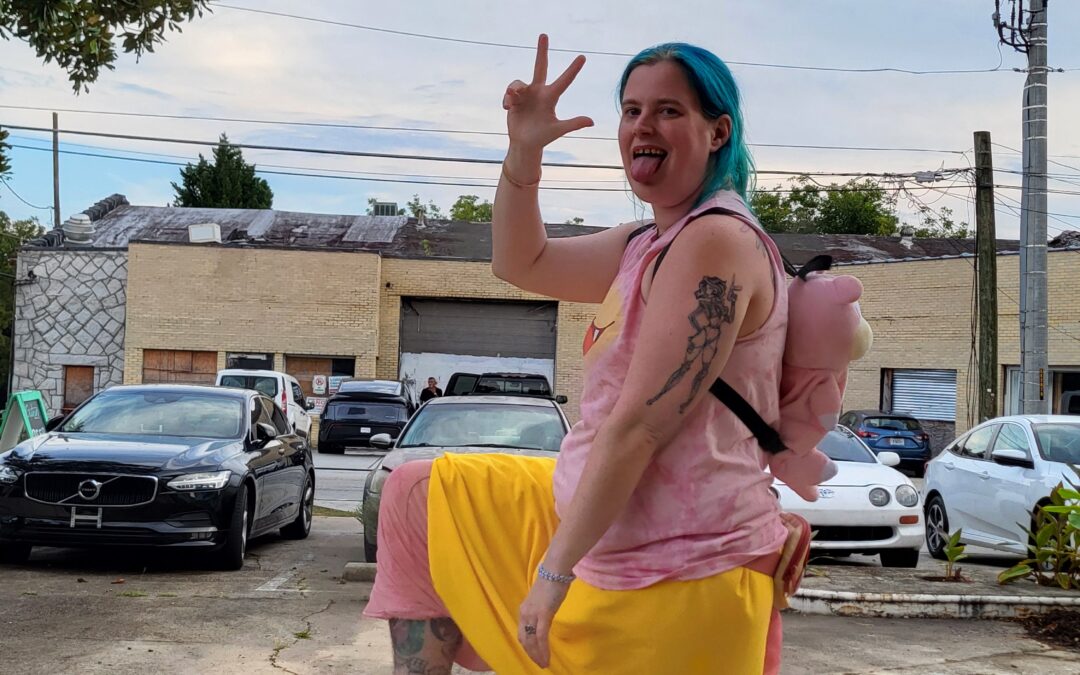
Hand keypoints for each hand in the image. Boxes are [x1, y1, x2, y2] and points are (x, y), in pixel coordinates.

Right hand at [502, 34, 593, 153]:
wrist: (525, 143)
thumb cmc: (543, 137)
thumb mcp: (558, 130)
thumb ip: (573, 124)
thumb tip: (592, 121)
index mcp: (550, 97)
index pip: (564, 81)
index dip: (573, 69)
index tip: (583, 57)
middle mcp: (539, 91)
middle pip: (540, 66)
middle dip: (541, 51)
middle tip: (544, 35)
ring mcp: (526, 94)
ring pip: (518, 83)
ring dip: (514, 91)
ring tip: (512, 103)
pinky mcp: (513, 98)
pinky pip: (509, 92)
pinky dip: (507, 100)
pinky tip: (508, 109)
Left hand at [517, 575, 570, 667]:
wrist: (555, 571)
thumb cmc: (552, 583)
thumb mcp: (542, 601)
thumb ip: (541, 611)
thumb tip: (544, 620)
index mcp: (524, 610)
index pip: (521, 634)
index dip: (527, 647)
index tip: (534, 656)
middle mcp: (525, 614)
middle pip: (525, 640)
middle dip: (531, 654)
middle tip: (540, 664)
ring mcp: (533, 614)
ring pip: (532, 641)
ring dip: (537, 655)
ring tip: (544, 664)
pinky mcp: (543, 614)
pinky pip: (541, 637)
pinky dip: (543, 649)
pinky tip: (547, 657)